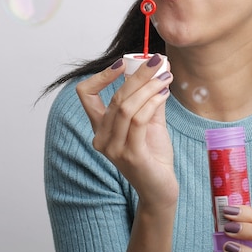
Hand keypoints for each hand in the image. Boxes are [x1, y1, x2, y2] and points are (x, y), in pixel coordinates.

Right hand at [76, 55, 178, 208]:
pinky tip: (164, 93)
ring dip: (149, 87)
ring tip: (166, 76)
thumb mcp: (150, 121)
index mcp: (101, 127)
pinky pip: (139, 120)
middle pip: (115, 97)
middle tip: (157, 61)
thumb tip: (157, 69)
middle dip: (138, 75)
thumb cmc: (153, 155)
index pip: (86, 94)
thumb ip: (149, 98)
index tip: (122, 62)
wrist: (161, 189)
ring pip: (126, 107)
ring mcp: (114, 148)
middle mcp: (102, 137)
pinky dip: (152, 102)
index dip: (101, 76)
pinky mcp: (131, 155)